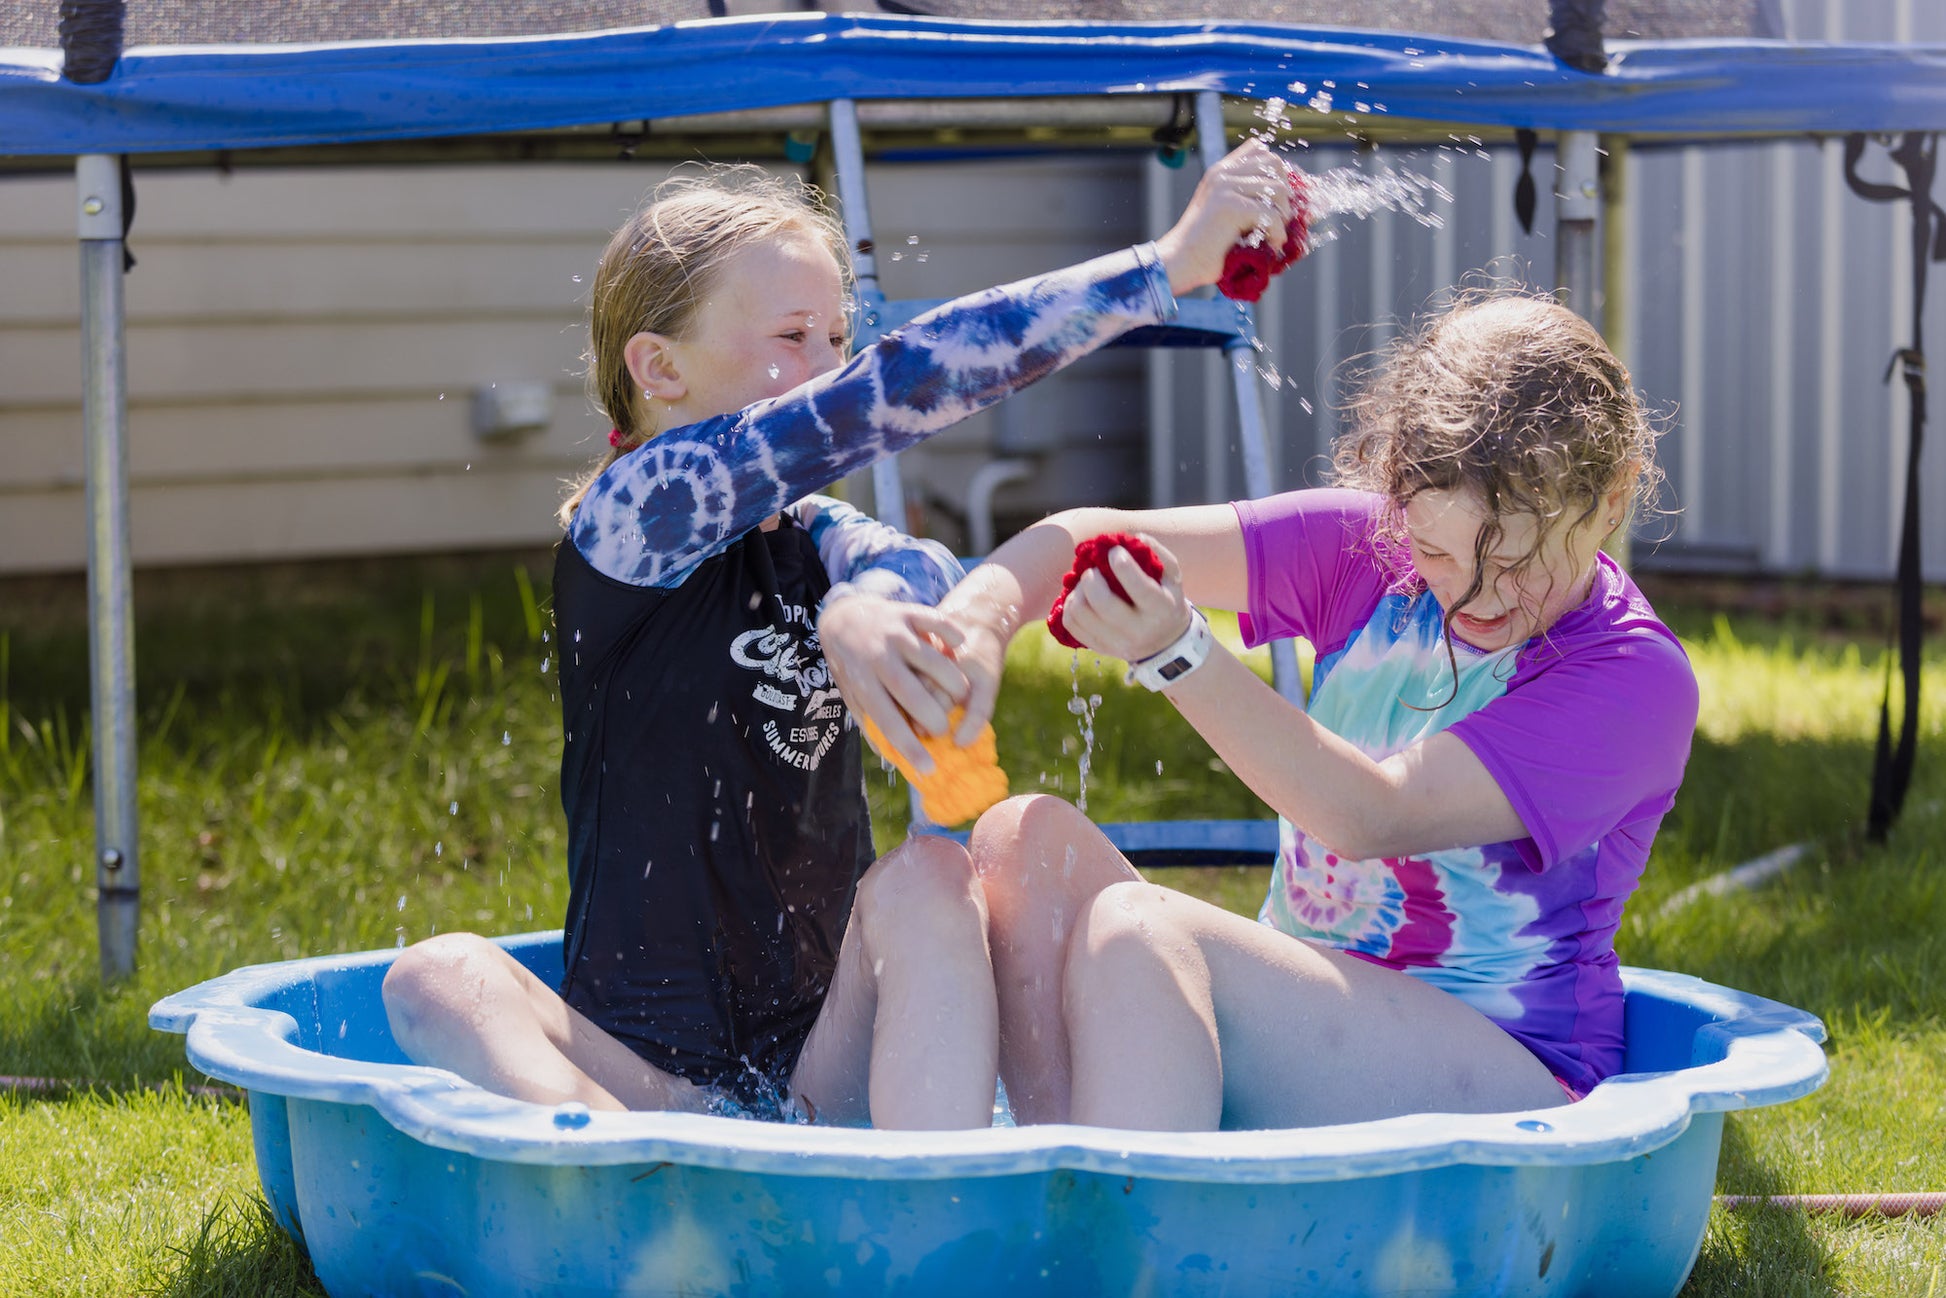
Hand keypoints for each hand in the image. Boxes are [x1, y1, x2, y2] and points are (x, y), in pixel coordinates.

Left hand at [818, 594, 969, 774]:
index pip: (886, 721)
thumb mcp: (852, 694)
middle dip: (931, 716)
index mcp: (863, 682)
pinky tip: (959, 647)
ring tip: (962, 696)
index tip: (928, 768)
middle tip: (944, 731)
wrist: (844, 617)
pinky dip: (949, 633)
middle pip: (908, 691)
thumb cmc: (852, 665)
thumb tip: (890, 758)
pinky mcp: (907, 613)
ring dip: (950, 680)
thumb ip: (870, 723)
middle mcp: (877, 657)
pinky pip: (934, 621)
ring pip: (929, 658)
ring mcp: (893, 633)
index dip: (908, 746)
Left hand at [1054, 536, 1193, 665]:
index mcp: (1161, 609)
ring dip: (1078, 590)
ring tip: (1086, 583)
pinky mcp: (1100, 648)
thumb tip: (1137, 537)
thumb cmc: (1166, 599)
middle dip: (1091, 578)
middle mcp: (1139, 630)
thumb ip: (1158, 553)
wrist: (1165, 643)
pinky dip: (1070, 605)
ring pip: (1081, 613)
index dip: (1122, 564)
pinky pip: (1071, 625)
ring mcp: (1117, 643)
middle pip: (1102, 602)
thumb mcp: (1172, 577)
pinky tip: (1080, 596)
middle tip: (1093, 570)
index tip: (1114, 551)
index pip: (1138, 587)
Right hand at [1153, 137, 1297, 295]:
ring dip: (1283, 215)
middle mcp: (1222, 173)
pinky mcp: (1230, 206)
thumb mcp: (1225, 211)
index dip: (1276, 171)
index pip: (1259, 150)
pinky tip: (1272, 245)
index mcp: (1221, 171)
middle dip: (1284, 192)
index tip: (1275, 200)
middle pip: (1274, 164)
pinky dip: (1277, 233)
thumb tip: (1287, 193)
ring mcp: (1225, 187)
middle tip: (1279, 219)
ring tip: (1275, 233)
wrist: (1181, 262)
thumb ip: (1245, 195)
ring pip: (1277, 189)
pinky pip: (1270, 214)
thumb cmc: (1206, 245)